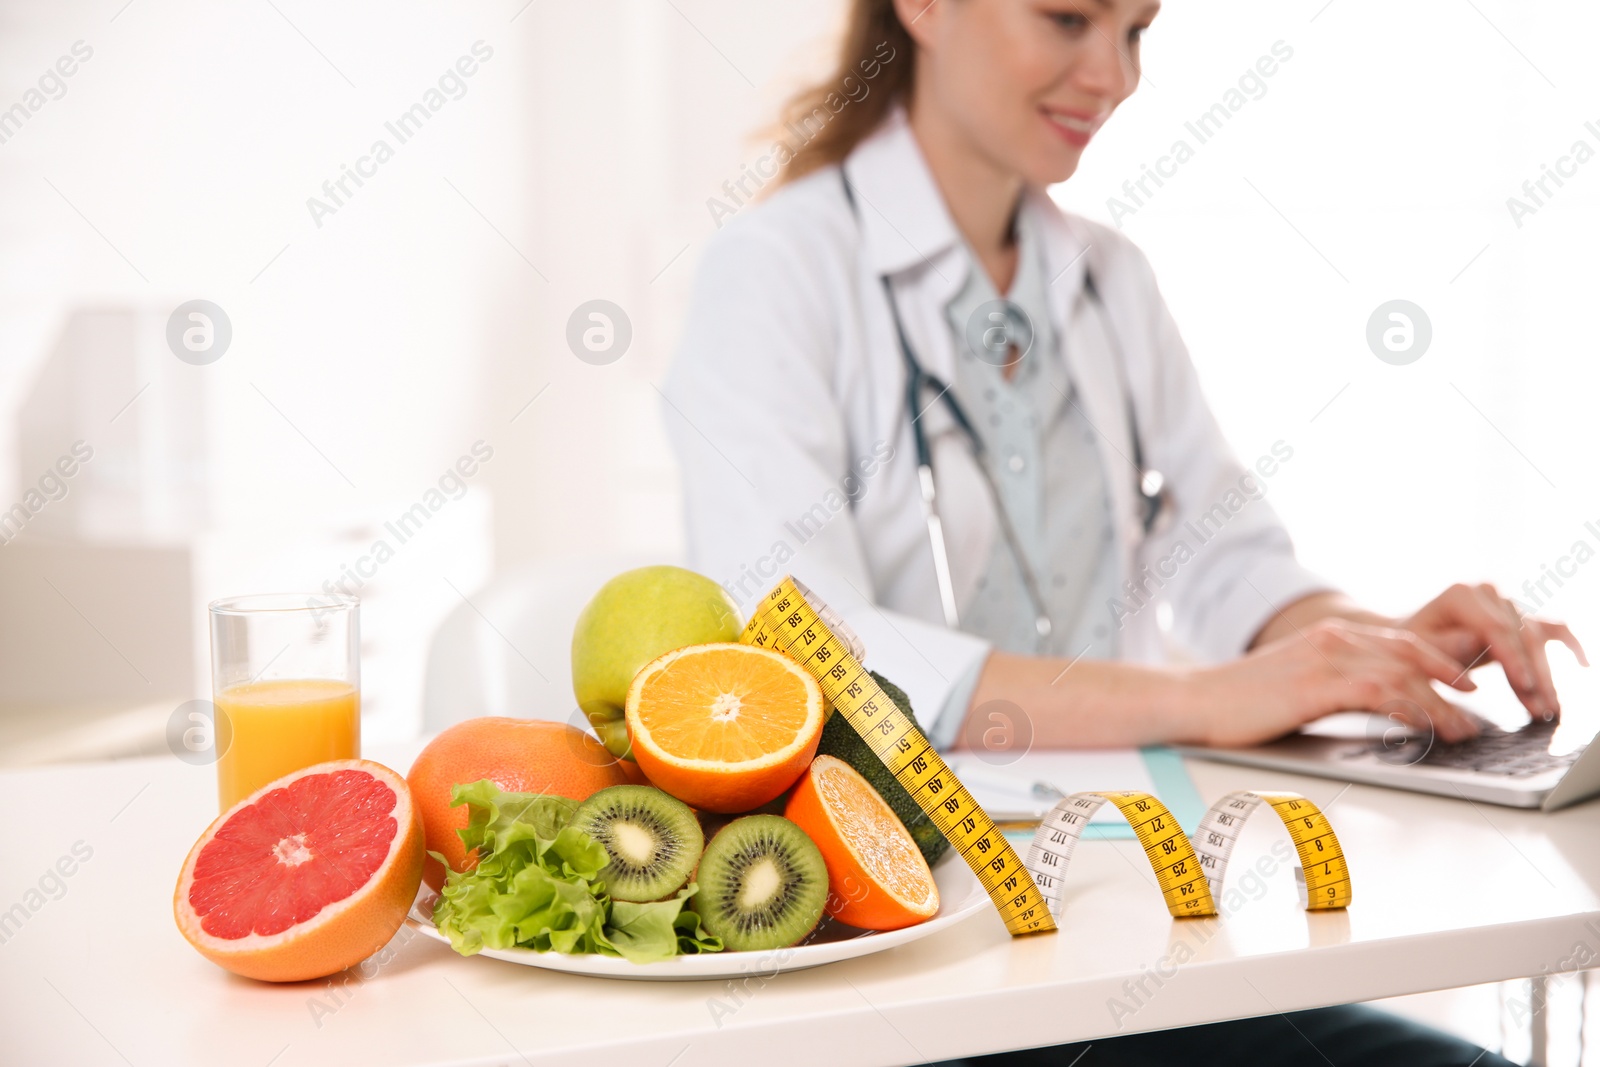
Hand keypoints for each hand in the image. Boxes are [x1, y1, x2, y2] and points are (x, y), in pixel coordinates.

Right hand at [1190, 618, 1483, 747]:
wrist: (1191, 701)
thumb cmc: (1235, 703)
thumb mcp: (1294, 686)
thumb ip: (1333, 686)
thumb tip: (1371, 708)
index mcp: (1328, 637)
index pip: (1400, 640)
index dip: (1440, 660)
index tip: (1464, 685)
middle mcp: (1332, 639)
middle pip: (1412, 650)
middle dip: (1453, 677)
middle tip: (1477, 706)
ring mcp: (1325, 659)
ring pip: (1405, 673)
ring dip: (1442, 704)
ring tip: (1463, 731)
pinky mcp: (1317, 685)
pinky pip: (1381, 693)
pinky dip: (1413, 710)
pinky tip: (1427, 730)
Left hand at [1398, 583, 1587, 719]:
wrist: (1413, 636)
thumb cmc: (1412, 646)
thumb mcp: (1417, 649)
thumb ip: (1443, 646)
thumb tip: (1476, 642)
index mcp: (1462, 595)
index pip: (1496, 629)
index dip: (1513, 660)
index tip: (1525, 688)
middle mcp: (1490, 592)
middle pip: (1522, 635)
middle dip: (1534, 675)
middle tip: (1542, 710)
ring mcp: (1508, 601)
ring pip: (1538, 638)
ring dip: (1547, 675)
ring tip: (1550, 710)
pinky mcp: (1520, 614)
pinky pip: (1552, 628)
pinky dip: (1570, 644)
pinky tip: (1583, 665)